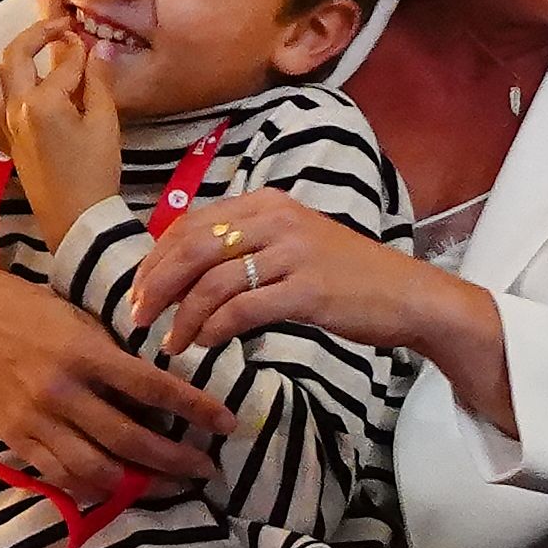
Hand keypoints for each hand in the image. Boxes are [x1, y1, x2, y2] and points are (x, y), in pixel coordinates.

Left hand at [0, 18, 122, 240]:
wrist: (77, 218)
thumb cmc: (97, 171)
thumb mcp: (106, 124)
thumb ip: (99, 82)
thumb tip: (98, 48)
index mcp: (43, 101)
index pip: (64, 63)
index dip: (82, 50)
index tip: (92, 41)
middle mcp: (16, 107)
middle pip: (15, 55)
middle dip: (38, 34)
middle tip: (61, 30)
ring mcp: (4, 125)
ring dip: (5, 67)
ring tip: (30, 68)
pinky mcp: (3, 142)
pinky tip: (9, 105)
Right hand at [0, 240, 223, 493]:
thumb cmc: (31, 311)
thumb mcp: (81, 319)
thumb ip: (116, 356)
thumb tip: (165, 390)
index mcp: (84, 352)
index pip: (153, 387)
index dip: (195, 408)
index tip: (228, 423)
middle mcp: (61, 390)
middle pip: (130, 439)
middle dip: (176, 459)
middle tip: (207, 468)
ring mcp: (35, 419)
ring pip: (97, 468)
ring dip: (141, 483)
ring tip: (172, 486)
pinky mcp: (16, 438)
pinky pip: (61, 476)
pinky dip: (96, 488)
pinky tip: (123, 489)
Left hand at [131, 191, 472, 363]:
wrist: (409, 296)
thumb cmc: (349, 276)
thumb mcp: (294, 244)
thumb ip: (247, 246)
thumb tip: (186, 272)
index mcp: (267, 203)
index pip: (190, 224)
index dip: (155, 259)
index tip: (137, 290)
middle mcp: (277, 220)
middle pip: (192, 249)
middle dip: (156, 286)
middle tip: (137, 317)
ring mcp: (293, 253)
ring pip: (212, 283)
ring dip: (182, 317)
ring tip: (171, 343)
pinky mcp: (307, 290)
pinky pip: (241, 309)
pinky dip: (213, 329)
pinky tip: (204, 344)